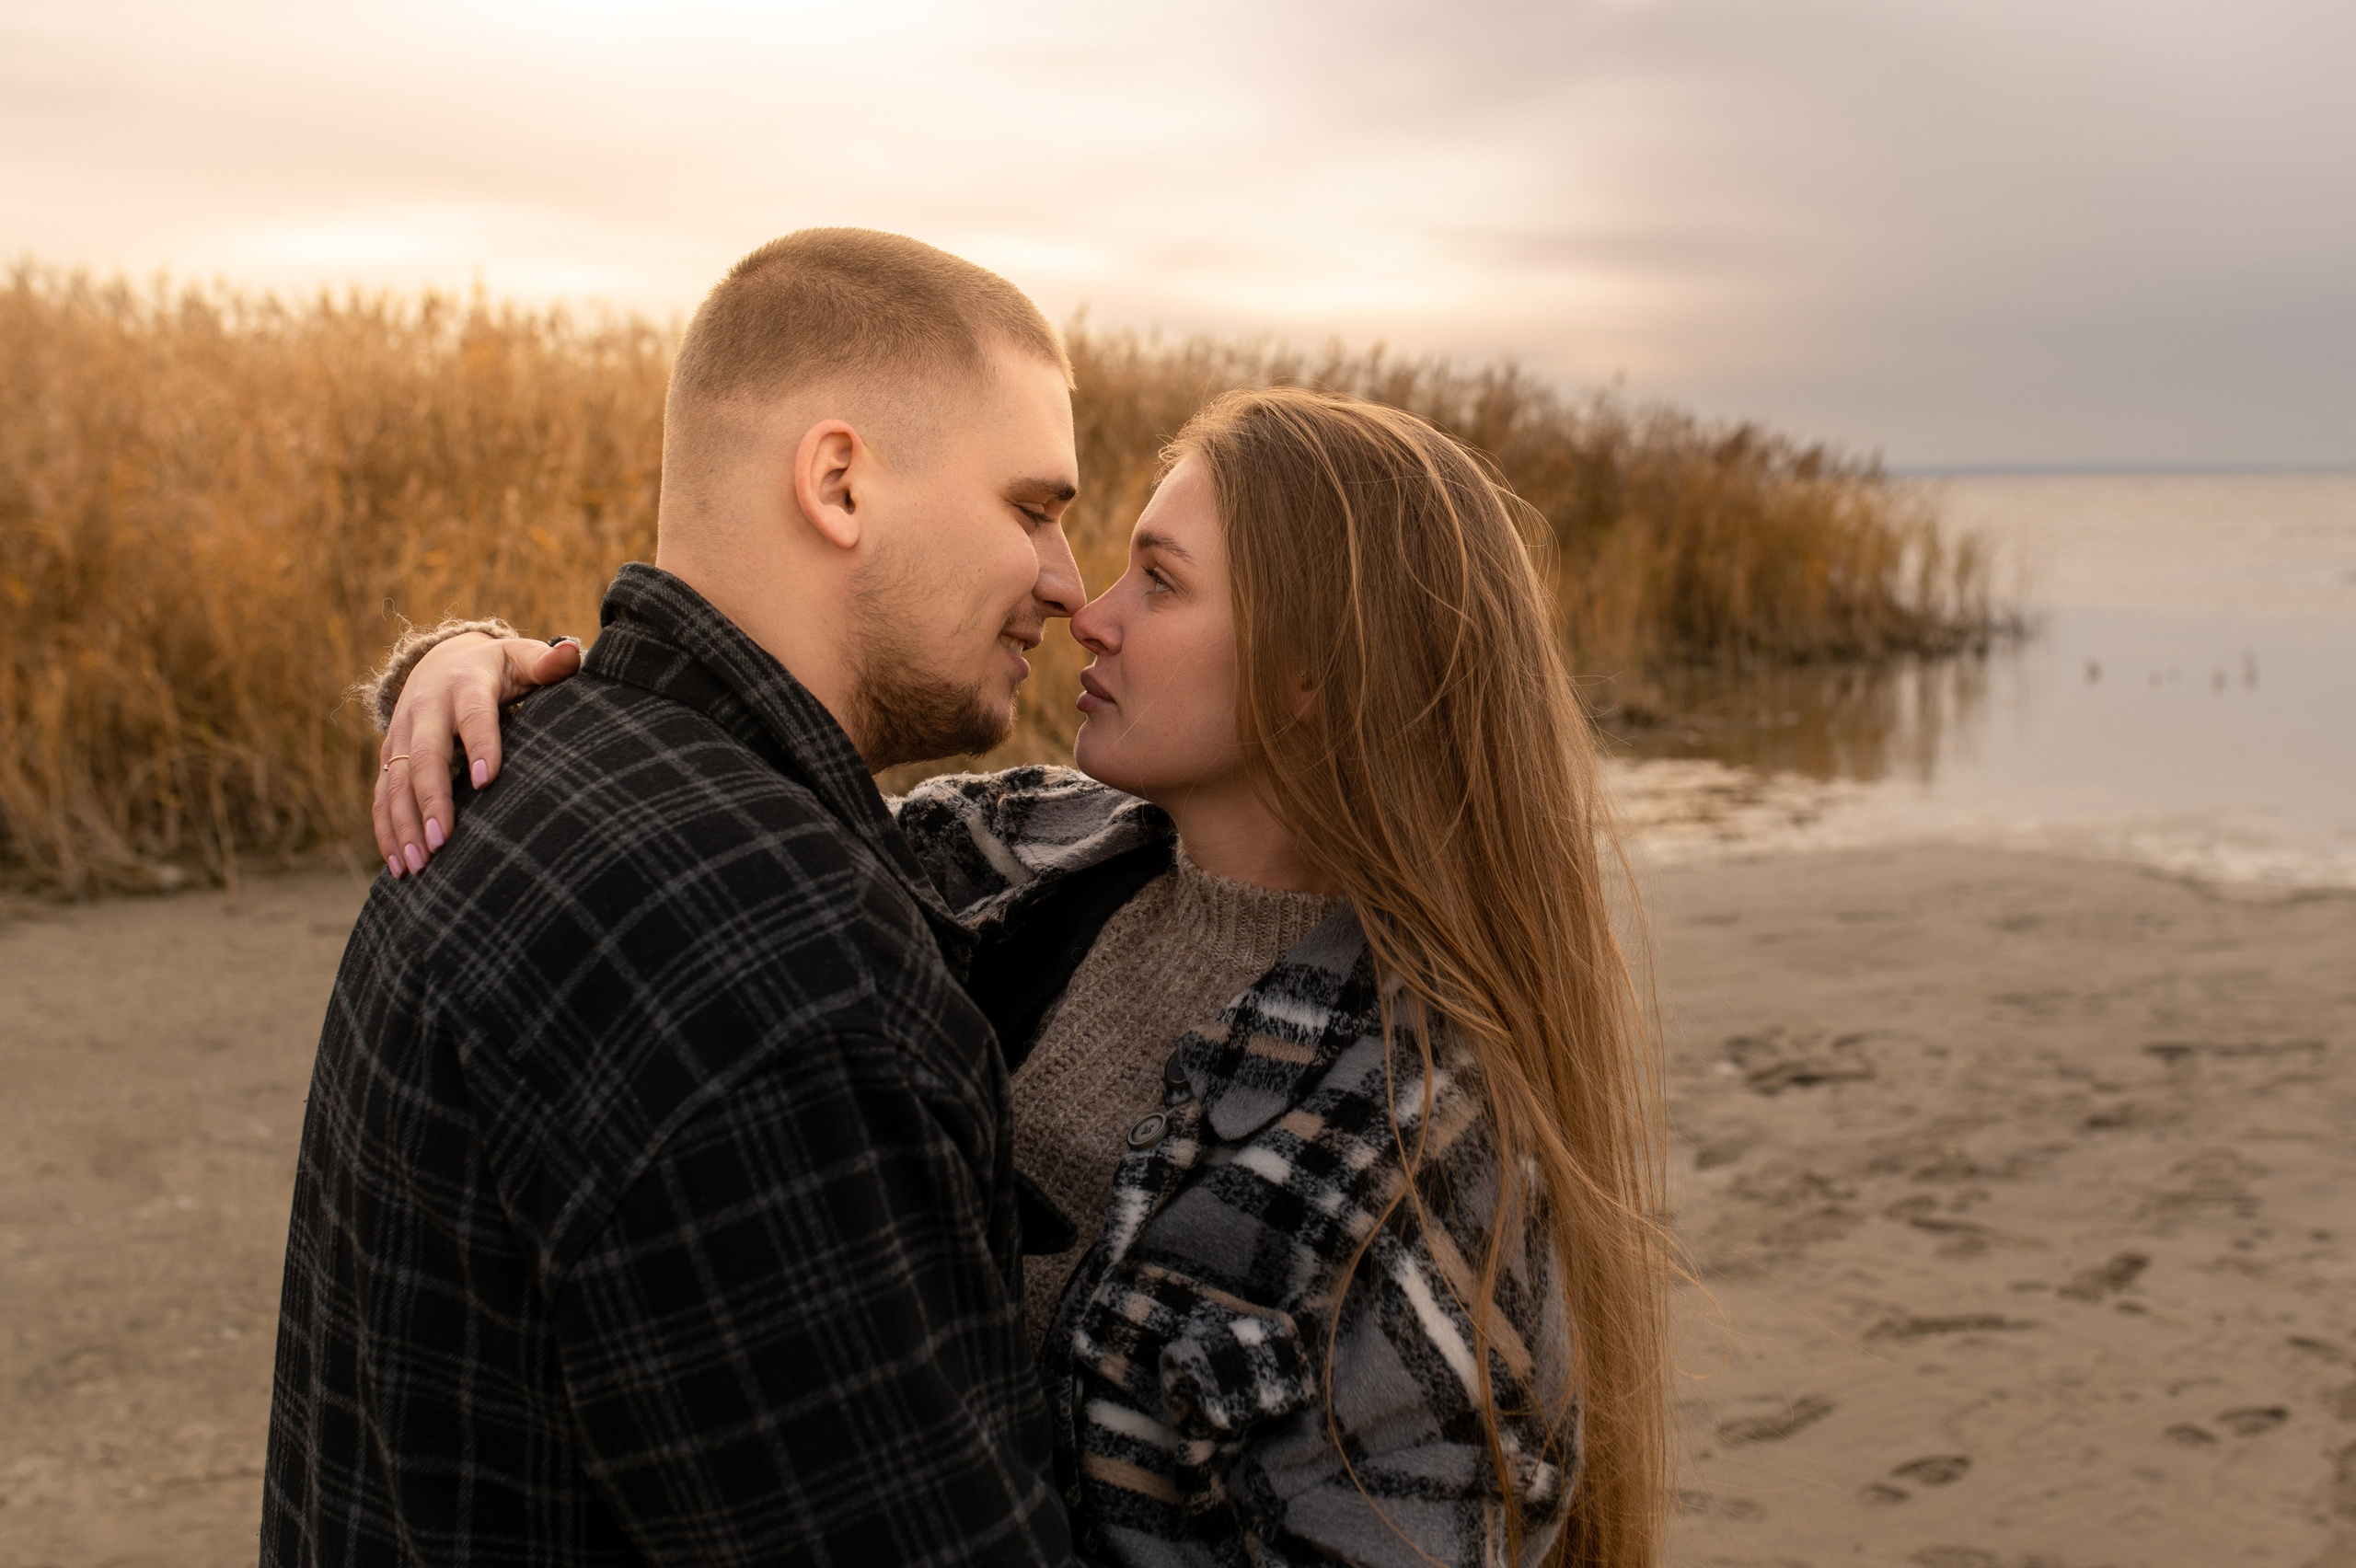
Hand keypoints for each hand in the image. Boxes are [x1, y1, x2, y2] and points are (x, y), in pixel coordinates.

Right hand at [375, 635, 582, 875]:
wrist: (441, 662)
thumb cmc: (498, 669)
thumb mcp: (521, 658)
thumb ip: (547, 662)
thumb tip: (574, 650)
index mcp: (465, 684)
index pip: (473, 714)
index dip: (480, 743)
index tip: (487, 780)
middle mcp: (426, 709)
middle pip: (425, 755)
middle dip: (431, 798)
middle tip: (443, 840)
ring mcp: (402, 734)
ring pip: (396, 781)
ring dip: (404, 824)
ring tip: (418, 865)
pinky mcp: (389, 756)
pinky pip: (382, 795)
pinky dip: (386, 831)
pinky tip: (398, 865)